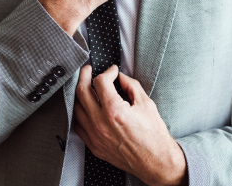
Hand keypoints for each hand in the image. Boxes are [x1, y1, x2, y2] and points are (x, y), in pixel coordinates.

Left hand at [73, 65, 186, 185]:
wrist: (155, 161)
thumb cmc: (153, 135)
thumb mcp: (146, 104)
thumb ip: (131, 86)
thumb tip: (120, 77)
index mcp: (114, 111)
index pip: (100, 82)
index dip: (107, 71)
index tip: (112, 71)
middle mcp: (101, 123)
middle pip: (82, 91)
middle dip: (85, 75)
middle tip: (90, 70)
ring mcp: (95, 135)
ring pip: (76, 108)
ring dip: (80, 94)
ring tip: (87, 86)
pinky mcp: (93, 145)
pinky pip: (78, 125)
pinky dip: (80, 113)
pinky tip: (86, 107)